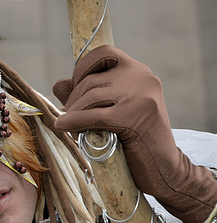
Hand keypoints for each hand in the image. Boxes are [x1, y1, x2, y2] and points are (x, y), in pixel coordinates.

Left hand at [52, 45, 216, 222]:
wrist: (164, 169)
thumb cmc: (135, 141)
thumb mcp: (110, 111)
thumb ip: (85, 95)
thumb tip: (58, 83)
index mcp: (138, 71)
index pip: (103, 53)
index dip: (81, 69)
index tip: (75, 90)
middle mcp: (142, 76)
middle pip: (91, 79)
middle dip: (73, 100)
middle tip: (68, 117)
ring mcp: (141, 95)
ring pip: (90, 96)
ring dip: (72, 113)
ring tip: (71, 127)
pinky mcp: (135, 116)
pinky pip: (93, 115)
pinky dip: (73, 122)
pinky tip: (63, 127)